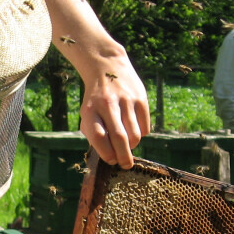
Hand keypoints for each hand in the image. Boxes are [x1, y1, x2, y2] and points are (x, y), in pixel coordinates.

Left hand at [78, 47, 150, 167]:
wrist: (108, 67)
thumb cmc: (96, 99)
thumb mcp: (87, 113)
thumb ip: (94, 133)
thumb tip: (109, 156)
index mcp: (91, 110)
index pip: (98, 137)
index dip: (105, 153)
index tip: (110, 161)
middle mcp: (108, 104)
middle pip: (119, 138)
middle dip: (123, 157)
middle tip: (125, 165)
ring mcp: (126, 101)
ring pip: (135, 135)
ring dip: (132, 145)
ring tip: (128, 143)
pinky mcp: (141, 98)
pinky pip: (145, 126)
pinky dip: (141, 133)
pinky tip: (134, 128)